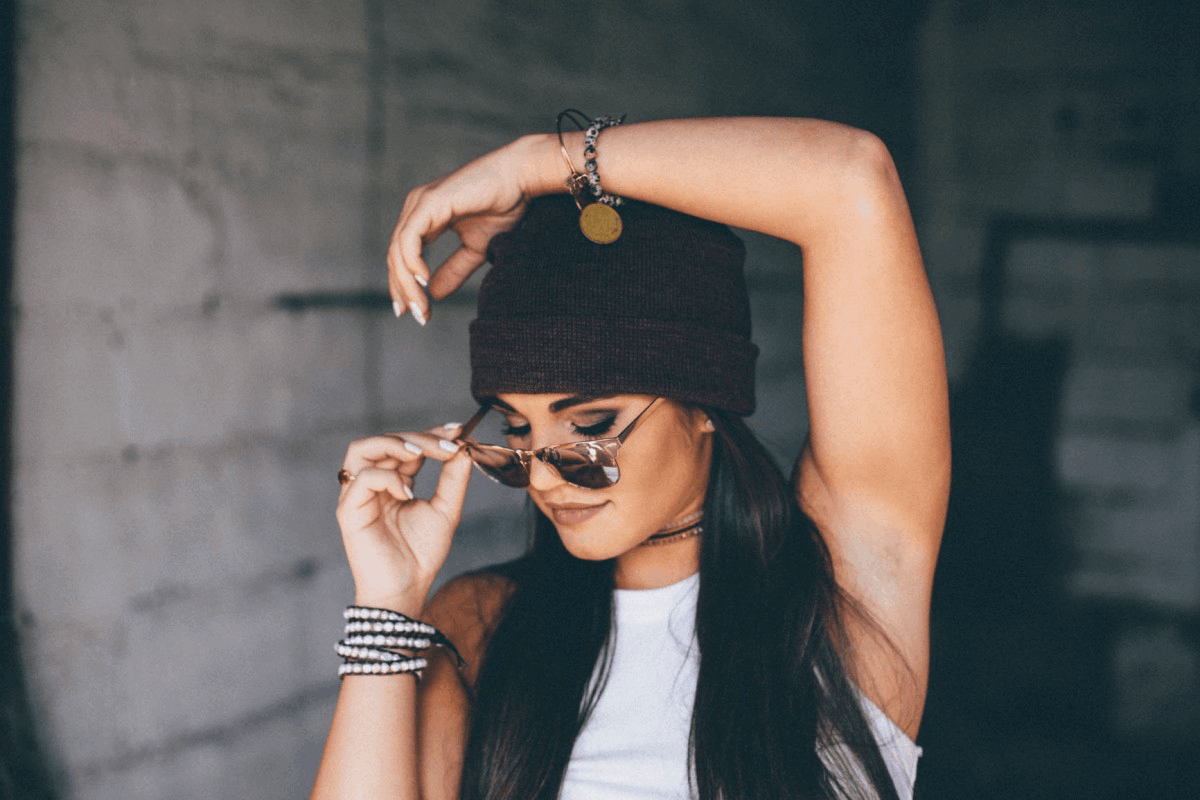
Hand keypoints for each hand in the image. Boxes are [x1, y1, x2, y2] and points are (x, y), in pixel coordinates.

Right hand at [335, 423, 472, 613]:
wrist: (406, 589)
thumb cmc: (421, 554)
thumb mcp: (446, 509)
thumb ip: (453, 478)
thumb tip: (463, 446)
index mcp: (393, 482)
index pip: (406, 445)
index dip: (430, 433)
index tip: (457, 430)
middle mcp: (371, 484)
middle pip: (385, 441)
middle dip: (419, 437)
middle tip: (447, 444)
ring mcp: (357, 496)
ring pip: (361, 449)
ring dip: (393, 444)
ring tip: (420, 453)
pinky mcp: (348, 511)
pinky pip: (362, 479)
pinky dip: (387, 477)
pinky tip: (408, 492)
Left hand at [386, 135, 558, 323]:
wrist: (520, 178)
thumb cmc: (503, 206)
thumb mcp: (476, 248)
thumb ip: (454, 269)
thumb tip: (434, 293)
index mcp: (423, 218)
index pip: (402, 256)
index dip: (404, 286)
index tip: (414, 312)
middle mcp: (416, 209)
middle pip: (395, 256)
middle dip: (403, 290)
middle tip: (418, 316)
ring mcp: (419, 204)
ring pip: (399, 251)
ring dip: (407, 283)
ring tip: (421, 308)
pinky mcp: (429, 203)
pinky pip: (409, 239)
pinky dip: (411, 262)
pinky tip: (422, 281)